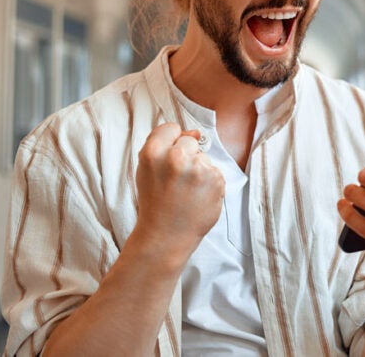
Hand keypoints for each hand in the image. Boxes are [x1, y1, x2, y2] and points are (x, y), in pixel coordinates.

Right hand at [134, 123, 224, 264]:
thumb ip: (165, 145)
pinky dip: (210, 183)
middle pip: (189, 142)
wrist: (166, 235)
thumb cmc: (156, 202)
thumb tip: (196, 133)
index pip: (171, 128)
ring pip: (204, 157)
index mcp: (153, 152)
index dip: (171, 143)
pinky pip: (215, 171)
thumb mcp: (147, 170)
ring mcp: (198, 168)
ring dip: (199, 171)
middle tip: (176, 181)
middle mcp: (175, 157)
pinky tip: (197, 197)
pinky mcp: (216, 179)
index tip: (168, 160)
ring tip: (186, 192)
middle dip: (186, 157)